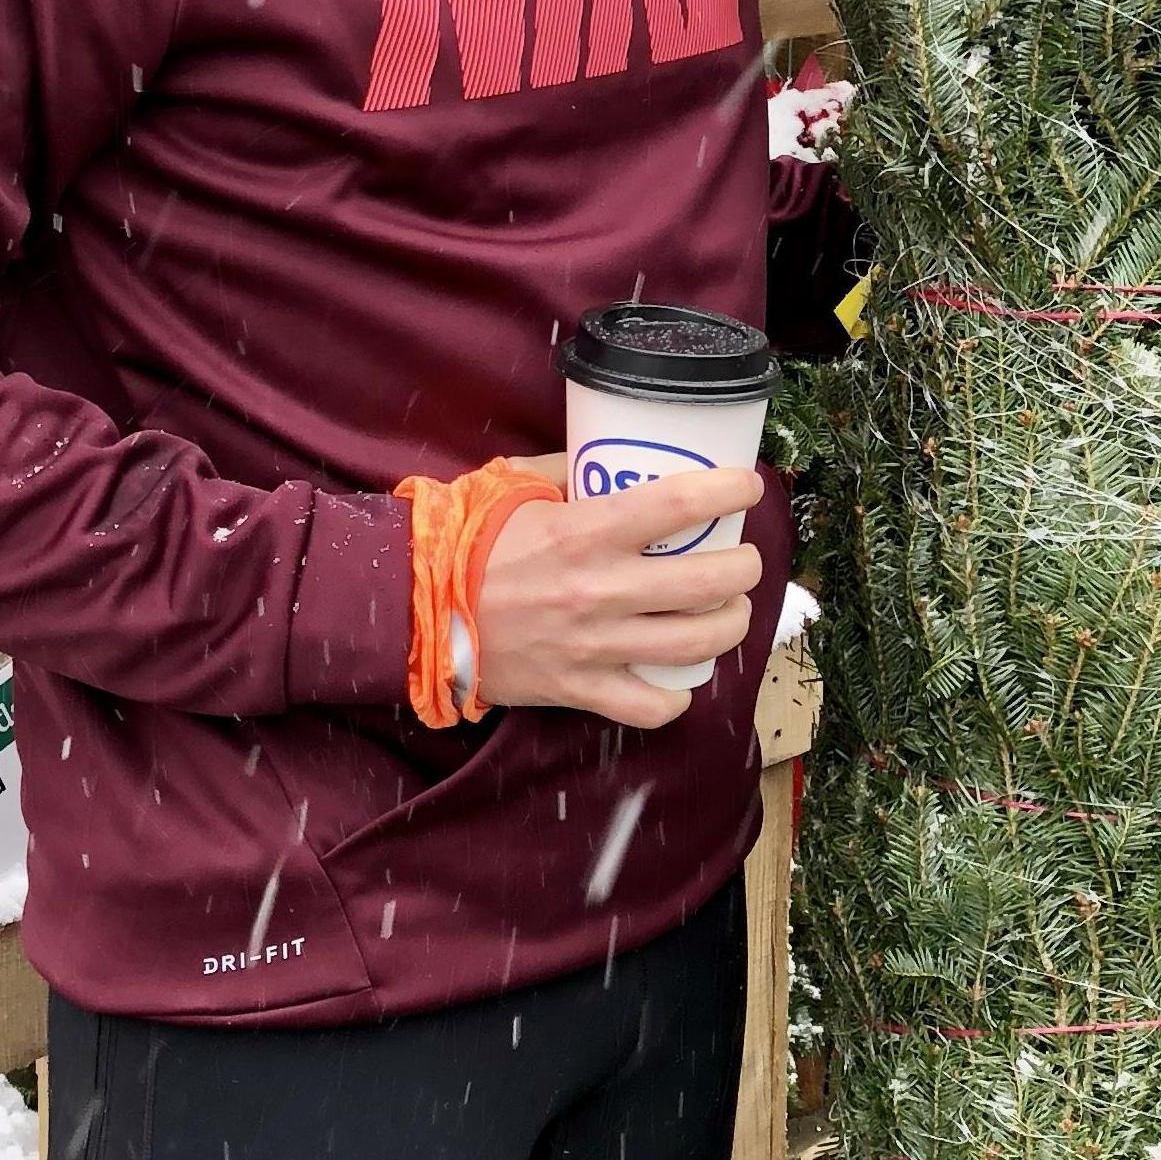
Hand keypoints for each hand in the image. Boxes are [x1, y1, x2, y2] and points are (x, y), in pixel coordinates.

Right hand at [470, 462, 762, 728]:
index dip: (729, 491)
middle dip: (744, 568)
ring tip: (729, 612)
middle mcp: (599, 589)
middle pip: (708, 581)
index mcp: (586, 531)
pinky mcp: (578, 689)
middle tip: (742, 560)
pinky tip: (680, 678)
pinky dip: (676, 698)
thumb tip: (611, 452)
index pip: (680, 504)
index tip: (746, 488)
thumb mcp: (516, 485)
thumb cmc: (467, 543)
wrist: (414, 611)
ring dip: (729, 626)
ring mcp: (592, 645)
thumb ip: (568, 469)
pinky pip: (649, 707)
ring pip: (695, 644)